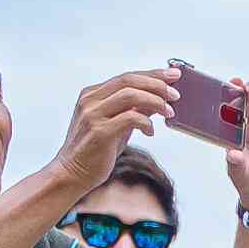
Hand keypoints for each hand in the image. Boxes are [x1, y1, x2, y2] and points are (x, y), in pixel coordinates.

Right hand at [51, 70, 177, 197]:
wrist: (72, 174)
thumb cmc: (95, 150)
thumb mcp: (117, 125)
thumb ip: (133, 109)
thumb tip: (159, 98)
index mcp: (92, 95)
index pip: (127, 77)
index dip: (152, 74)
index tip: (173, 74)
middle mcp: (90, 101)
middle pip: (129, 80)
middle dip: (157, 84)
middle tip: (176, 94)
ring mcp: (93, 115)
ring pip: (130, 95)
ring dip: (155, 101)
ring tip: (169, 112)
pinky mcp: (99, 131)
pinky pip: (129, 118)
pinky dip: (146, 122)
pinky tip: (151, 131)